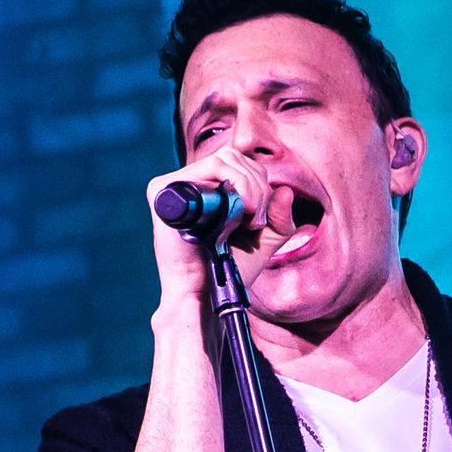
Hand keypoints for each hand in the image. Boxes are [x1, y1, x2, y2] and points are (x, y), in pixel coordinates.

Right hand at [146, 147, 275, 324]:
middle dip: (256, 186)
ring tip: (248, 217)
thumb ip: (279, 219)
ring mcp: (177, 185)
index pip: (240, 166)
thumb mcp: (262, 243)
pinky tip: (240, 208)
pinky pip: (210, 166)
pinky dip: (233, 180)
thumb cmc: (227, 271)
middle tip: (255, 221)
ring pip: (225, 159)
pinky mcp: (165, 189)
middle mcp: (191, 184)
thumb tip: (286, 191)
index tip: (259, 219)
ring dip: (248, 185)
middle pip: (234, 158)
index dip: (259, 185)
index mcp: (208, 191)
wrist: (203, 293)